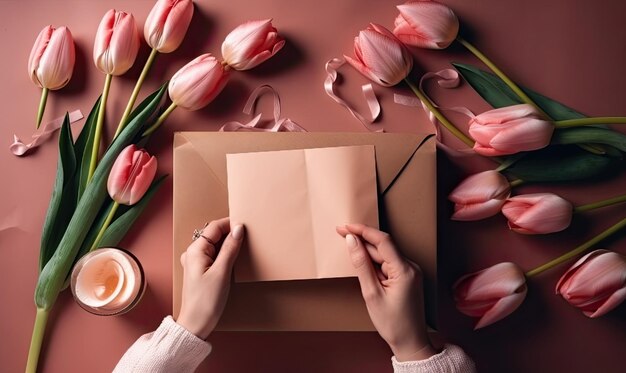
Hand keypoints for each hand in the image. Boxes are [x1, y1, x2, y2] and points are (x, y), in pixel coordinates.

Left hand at [176, 218, 244, 338]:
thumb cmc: (206, 301)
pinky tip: (233, 261)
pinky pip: (214, 256)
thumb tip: (239, 228)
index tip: (247, 226)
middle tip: (248, 238)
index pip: (215, 227)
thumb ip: (230, 248)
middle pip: (214, 235)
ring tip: (242, 249)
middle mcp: (193, 253)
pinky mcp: (200, 271)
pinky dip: (224, 255)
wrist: (195, 325)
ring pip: (215, 245)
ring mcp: (195, 262)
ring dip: (228, 245)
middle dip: (230, 234)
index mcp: (195, 250)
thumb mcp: (222, 272)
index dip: (231, 224)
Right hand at [337, 224, 435, 360]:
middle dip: (362, 240)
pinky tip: (364, 266)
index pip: (382, 240)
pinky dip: (375, 263)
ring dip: (368, 252)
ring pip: (385, 255)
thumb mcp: (371, 293)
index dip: (362, 230)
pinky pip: (389, 263)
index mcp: (404, 270)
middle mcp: (411, 267)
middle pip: (383, 247)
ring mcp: (411, 272)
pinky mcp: (408, 277)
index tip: (345, 227)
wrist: (410, 342)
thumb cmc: (392, 323)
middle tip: (341, 234)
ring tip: (350, 250)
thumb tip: (352, 241)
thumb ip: (361, 265)